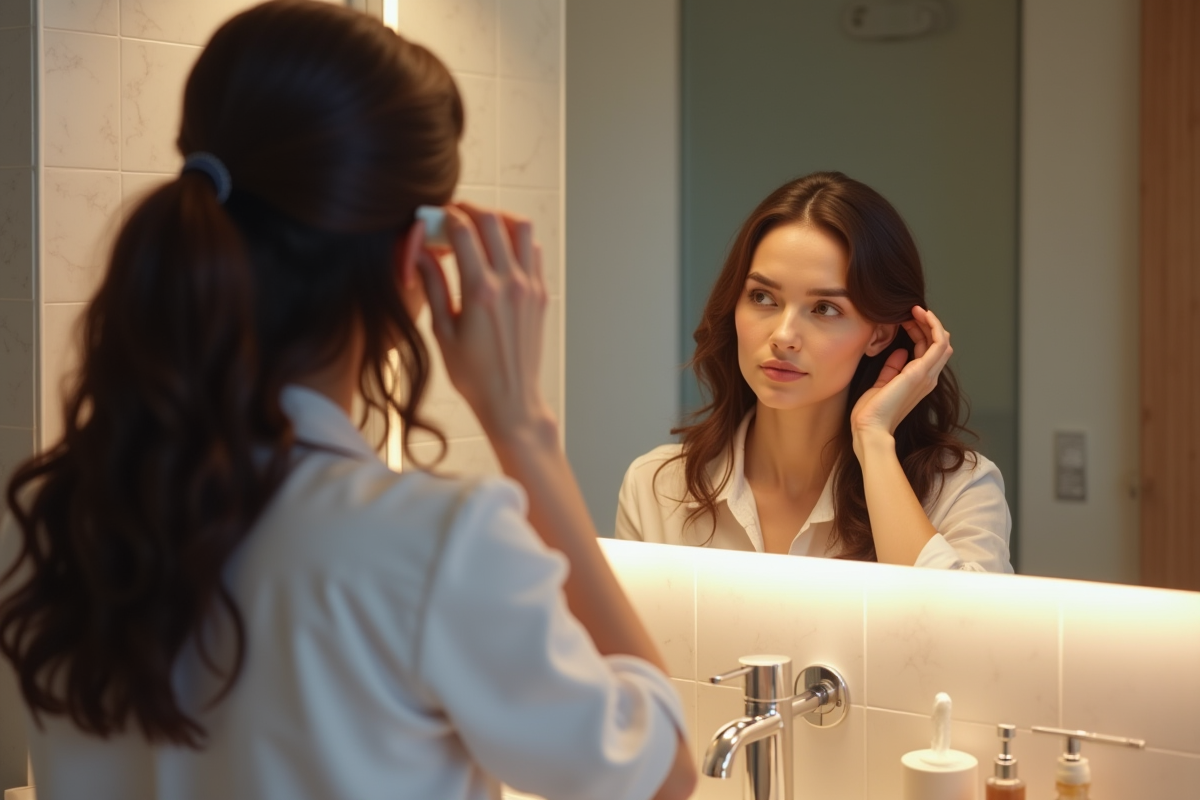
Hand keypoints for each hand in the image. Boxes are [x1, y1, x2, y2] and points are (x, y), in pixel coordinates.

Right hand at [416, 202, 551, 441]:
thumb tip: (418, 252)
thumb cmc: (473, 374)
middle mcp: (510, 284)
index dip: (446, 216)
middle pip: (493, 220)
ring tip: (481, 226)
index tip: (435, 216)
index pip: (463, 231)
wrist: (511, 399)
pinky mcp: (541, 295)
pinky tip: (499, 250)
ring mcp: (530, 287)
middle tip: (455, 214)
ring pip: (521, 228)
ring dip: (499, 219)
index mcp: (480, 292)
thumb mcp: (442, 330)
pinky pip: (533, 251)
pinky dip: (516, 240)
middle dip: (470, 209)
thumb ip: (432, 285)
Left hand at [849, 306, 952, 447]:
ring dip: (931, 322)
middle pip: (937, 343)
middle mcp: (928, 378)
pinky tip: (922, 315)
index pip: (926, 350)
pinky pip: (939, 343)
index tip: (904, 319)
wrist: (870, 427)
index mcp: (919, 381)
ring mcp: (927, 375)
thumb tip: (899, 352)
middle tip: (911, 311)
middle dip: (926, 324)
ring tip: (916, 309)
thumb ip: (891, 369)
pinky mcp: (922, 371)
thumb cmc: (872, 412)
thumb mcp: (881, 384)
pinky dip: (933, 326)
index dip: (919, 331)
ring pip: (941, 341)